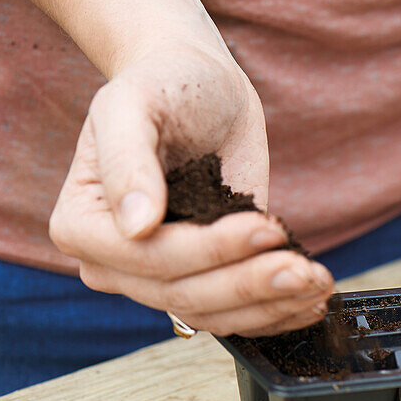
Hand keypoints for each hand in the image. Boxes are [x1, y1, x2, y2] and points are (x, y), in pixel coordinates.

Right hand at [49, 44, 332, 336]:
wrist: (199, 86)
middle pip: (184, 294)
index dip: (210, 250)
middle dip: (250, 285)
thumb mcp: (134, 104)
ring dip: (272, 306)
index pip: (147, 258)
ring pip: (214, 314)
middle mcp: (115, 264)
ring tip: (318, 284)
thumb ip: (127, 160)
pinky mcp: (207, 278)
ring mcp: (162, 277)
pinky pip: (236, 315)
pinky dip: (278, 313)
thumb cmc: (162, 85)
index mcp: (82, 225)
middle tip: (304, 269)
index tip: (266, 226)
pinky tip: (312, 303)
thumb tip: (136, 226)